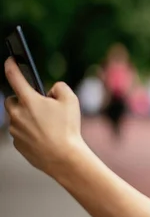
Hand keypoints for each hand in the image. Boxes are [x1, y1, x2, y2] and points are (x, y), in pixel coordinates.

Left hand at [4, 57, 85, 175]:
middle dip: (22, 99)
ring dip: (26, 116)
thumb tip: (51, 89)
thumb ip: (60, 87)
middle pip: (11, 100)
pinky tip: (44, 135)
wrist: (63, 157)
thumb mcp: (71, 100)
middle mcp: (17, 114)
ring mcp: (15, 130)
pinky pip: (20, 132)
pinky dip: (29, 131)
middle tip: (38, 104)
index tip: (10, 60)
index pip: (14, 77)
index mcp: (29, 100)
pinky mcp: (17, 144)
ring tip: (46, 124)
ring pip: (16, 117)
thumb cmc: (67, 128)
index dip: (11, 65)